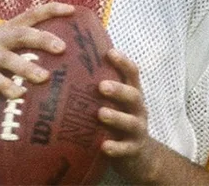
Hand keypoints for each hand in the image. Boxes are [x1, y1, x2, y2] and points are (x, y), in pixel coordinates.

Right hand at [0, 2, 73, 116]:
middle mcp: (0, 39)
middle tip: (62, 48)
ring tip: (45, 77)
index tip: (72, 10)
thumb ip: (35, 52)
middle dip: (42, 38)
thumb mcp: (15, 55)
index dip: (51, 9)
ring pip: (9, 59)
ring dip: (27, 67)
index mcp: (11, 30)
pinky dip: (8, 87)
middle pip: (22, 34)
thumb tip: (75, 58)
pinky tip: (20, 95)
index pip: (32, 14)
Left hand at [97, 49, 152, 169]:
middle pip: (133, 95)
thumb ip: (101, 86)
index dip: (123, 62)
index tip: (109, 52)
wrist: (138, 155)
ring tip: (101, 113)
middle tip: (102, 86)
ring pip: (131, 122)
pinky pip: (125, 149)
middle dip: (119, 90)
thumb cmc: (118, 121)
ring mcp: (138, 129)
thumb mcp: (115, 102)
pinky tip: (104, 146)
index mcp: (132, 93)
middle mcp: (138, 109)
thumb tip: (70, 64)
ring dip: (116, 117)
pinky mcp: (133, 149)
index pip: (132, 73)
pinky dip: (116, 148)